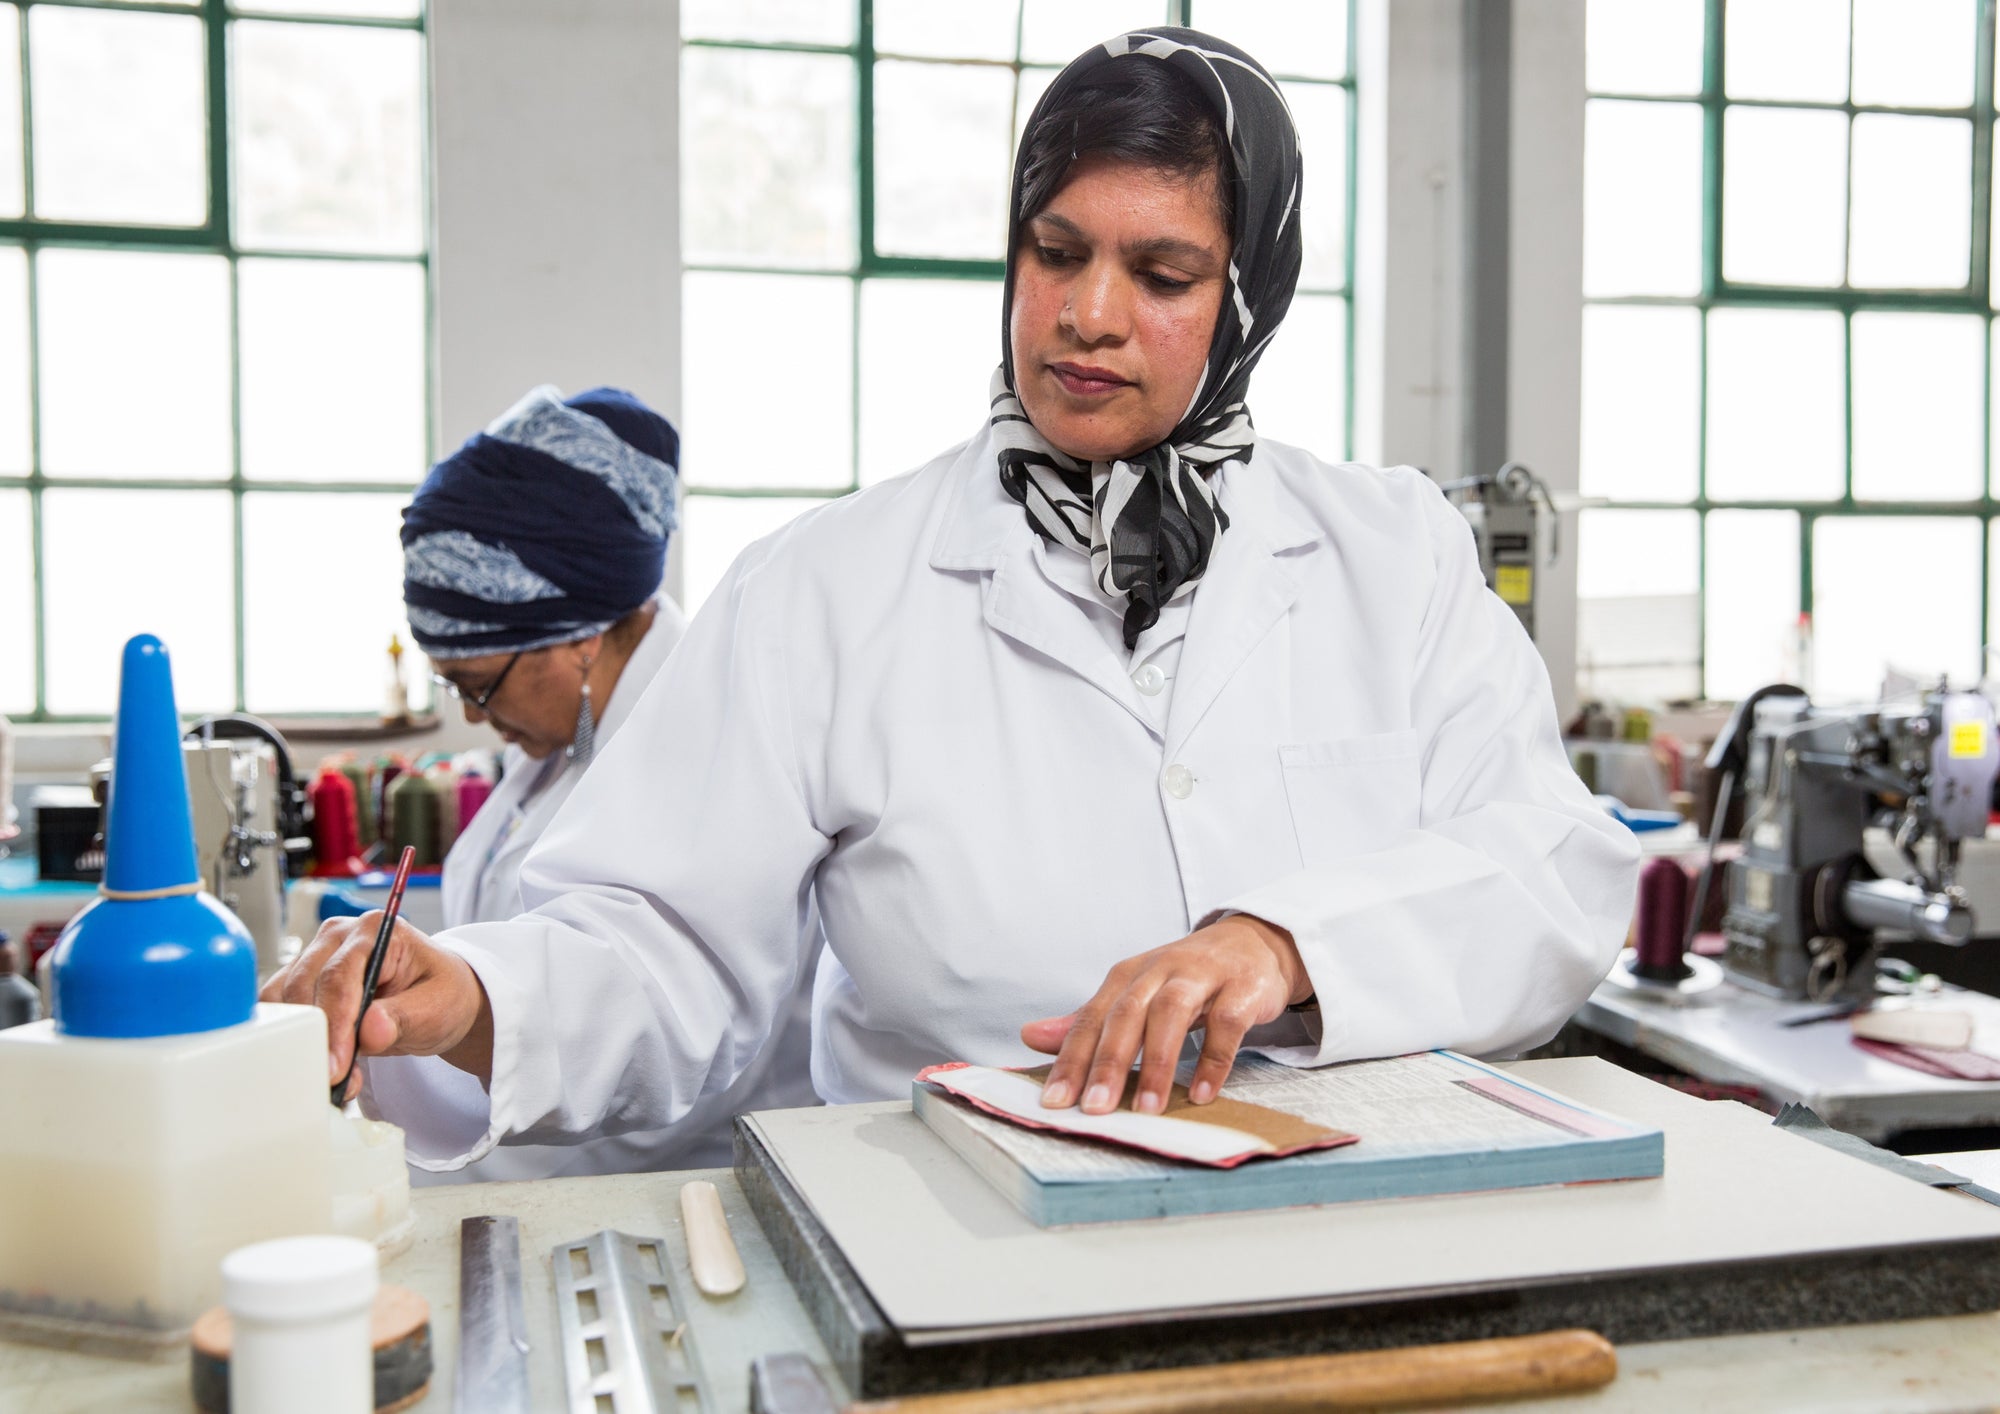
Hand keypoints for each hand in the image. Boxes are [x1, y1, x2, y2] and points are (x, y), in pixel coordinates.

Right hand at [262, 913, 493, 1102]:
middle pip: (305, 986)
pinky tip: (322, 1065)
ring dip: (302, 1041)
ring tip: (335, 1078)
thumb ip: (404, 1017)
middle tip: (332, 1079)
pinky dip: (295, 1041)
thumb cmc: (441, 994)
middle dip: (316, 1037)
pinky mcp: (301, 982)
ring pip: (285, 1000)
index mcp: (375, 930)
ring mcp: (315, 957)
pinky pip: (283, 1012)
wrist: (435, 1001)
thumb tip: (370, 1030)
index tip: (336, 1064)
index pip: (340, 975)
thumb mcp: (438, 1007)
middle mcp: (338, 937)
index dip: (336, 1022)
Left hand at [1020, 915, 1308, 1115]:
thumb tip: (1029, 1037)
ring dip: (1157, 1062)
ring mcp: (1202, 976)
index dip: (1071, 1060)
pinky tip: (1201, 1094)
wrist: (1252, 942)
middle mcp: (1159, 971)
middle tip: (1095, 1109)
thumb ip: (1088, 1020)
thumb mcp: (1134, 994)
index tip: (1055, 1102)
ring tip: (1147, 1109)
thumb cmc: (1184, 977)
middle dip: (1108, 1063)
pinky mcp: (1241, 988)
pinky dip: (1213, 1060)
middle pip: (1126, 1015)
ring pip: (1172, 1014)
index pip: (1091, 1019)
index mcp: (1127, 977)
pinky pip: (1226, 1023)